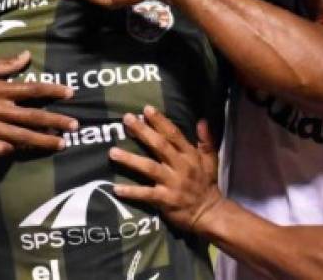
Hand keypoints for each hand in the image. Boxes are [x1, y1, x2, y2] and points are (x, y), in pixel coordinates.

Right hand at [0, 51, 77, 154]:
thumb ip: (3, 65)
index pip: (32, 90)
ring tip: (60, 144)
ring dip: (43, 141)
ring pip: (21, 137)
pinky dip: (14, 149)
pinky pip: (1, 149)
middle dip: (56, 121)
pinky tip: (25, 150)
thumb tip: (26, 57)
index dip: (53, 91)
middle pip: (32, 117)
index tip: (70, 93)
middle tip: (75, 125)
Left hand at [109, 106, 221, 233]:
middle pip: (159, 146)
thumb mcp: (210, 160)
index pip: (174, 134)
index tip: (147, 109)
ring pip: (149, 168)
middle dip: (143, 132)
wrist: (210, 214)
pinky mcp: (165, 200)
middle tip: (127, 119)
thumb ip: (206, 139)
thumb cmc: (207, 183)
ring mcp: (171, 183)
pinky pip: (146, 194)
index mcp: (189, 155)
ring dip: (130, 159)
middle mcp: (180, 166)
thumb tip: (202, 120)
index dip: (160, 121)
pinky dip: (131, 192)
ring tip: (112, 152)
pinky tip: (116, 188)